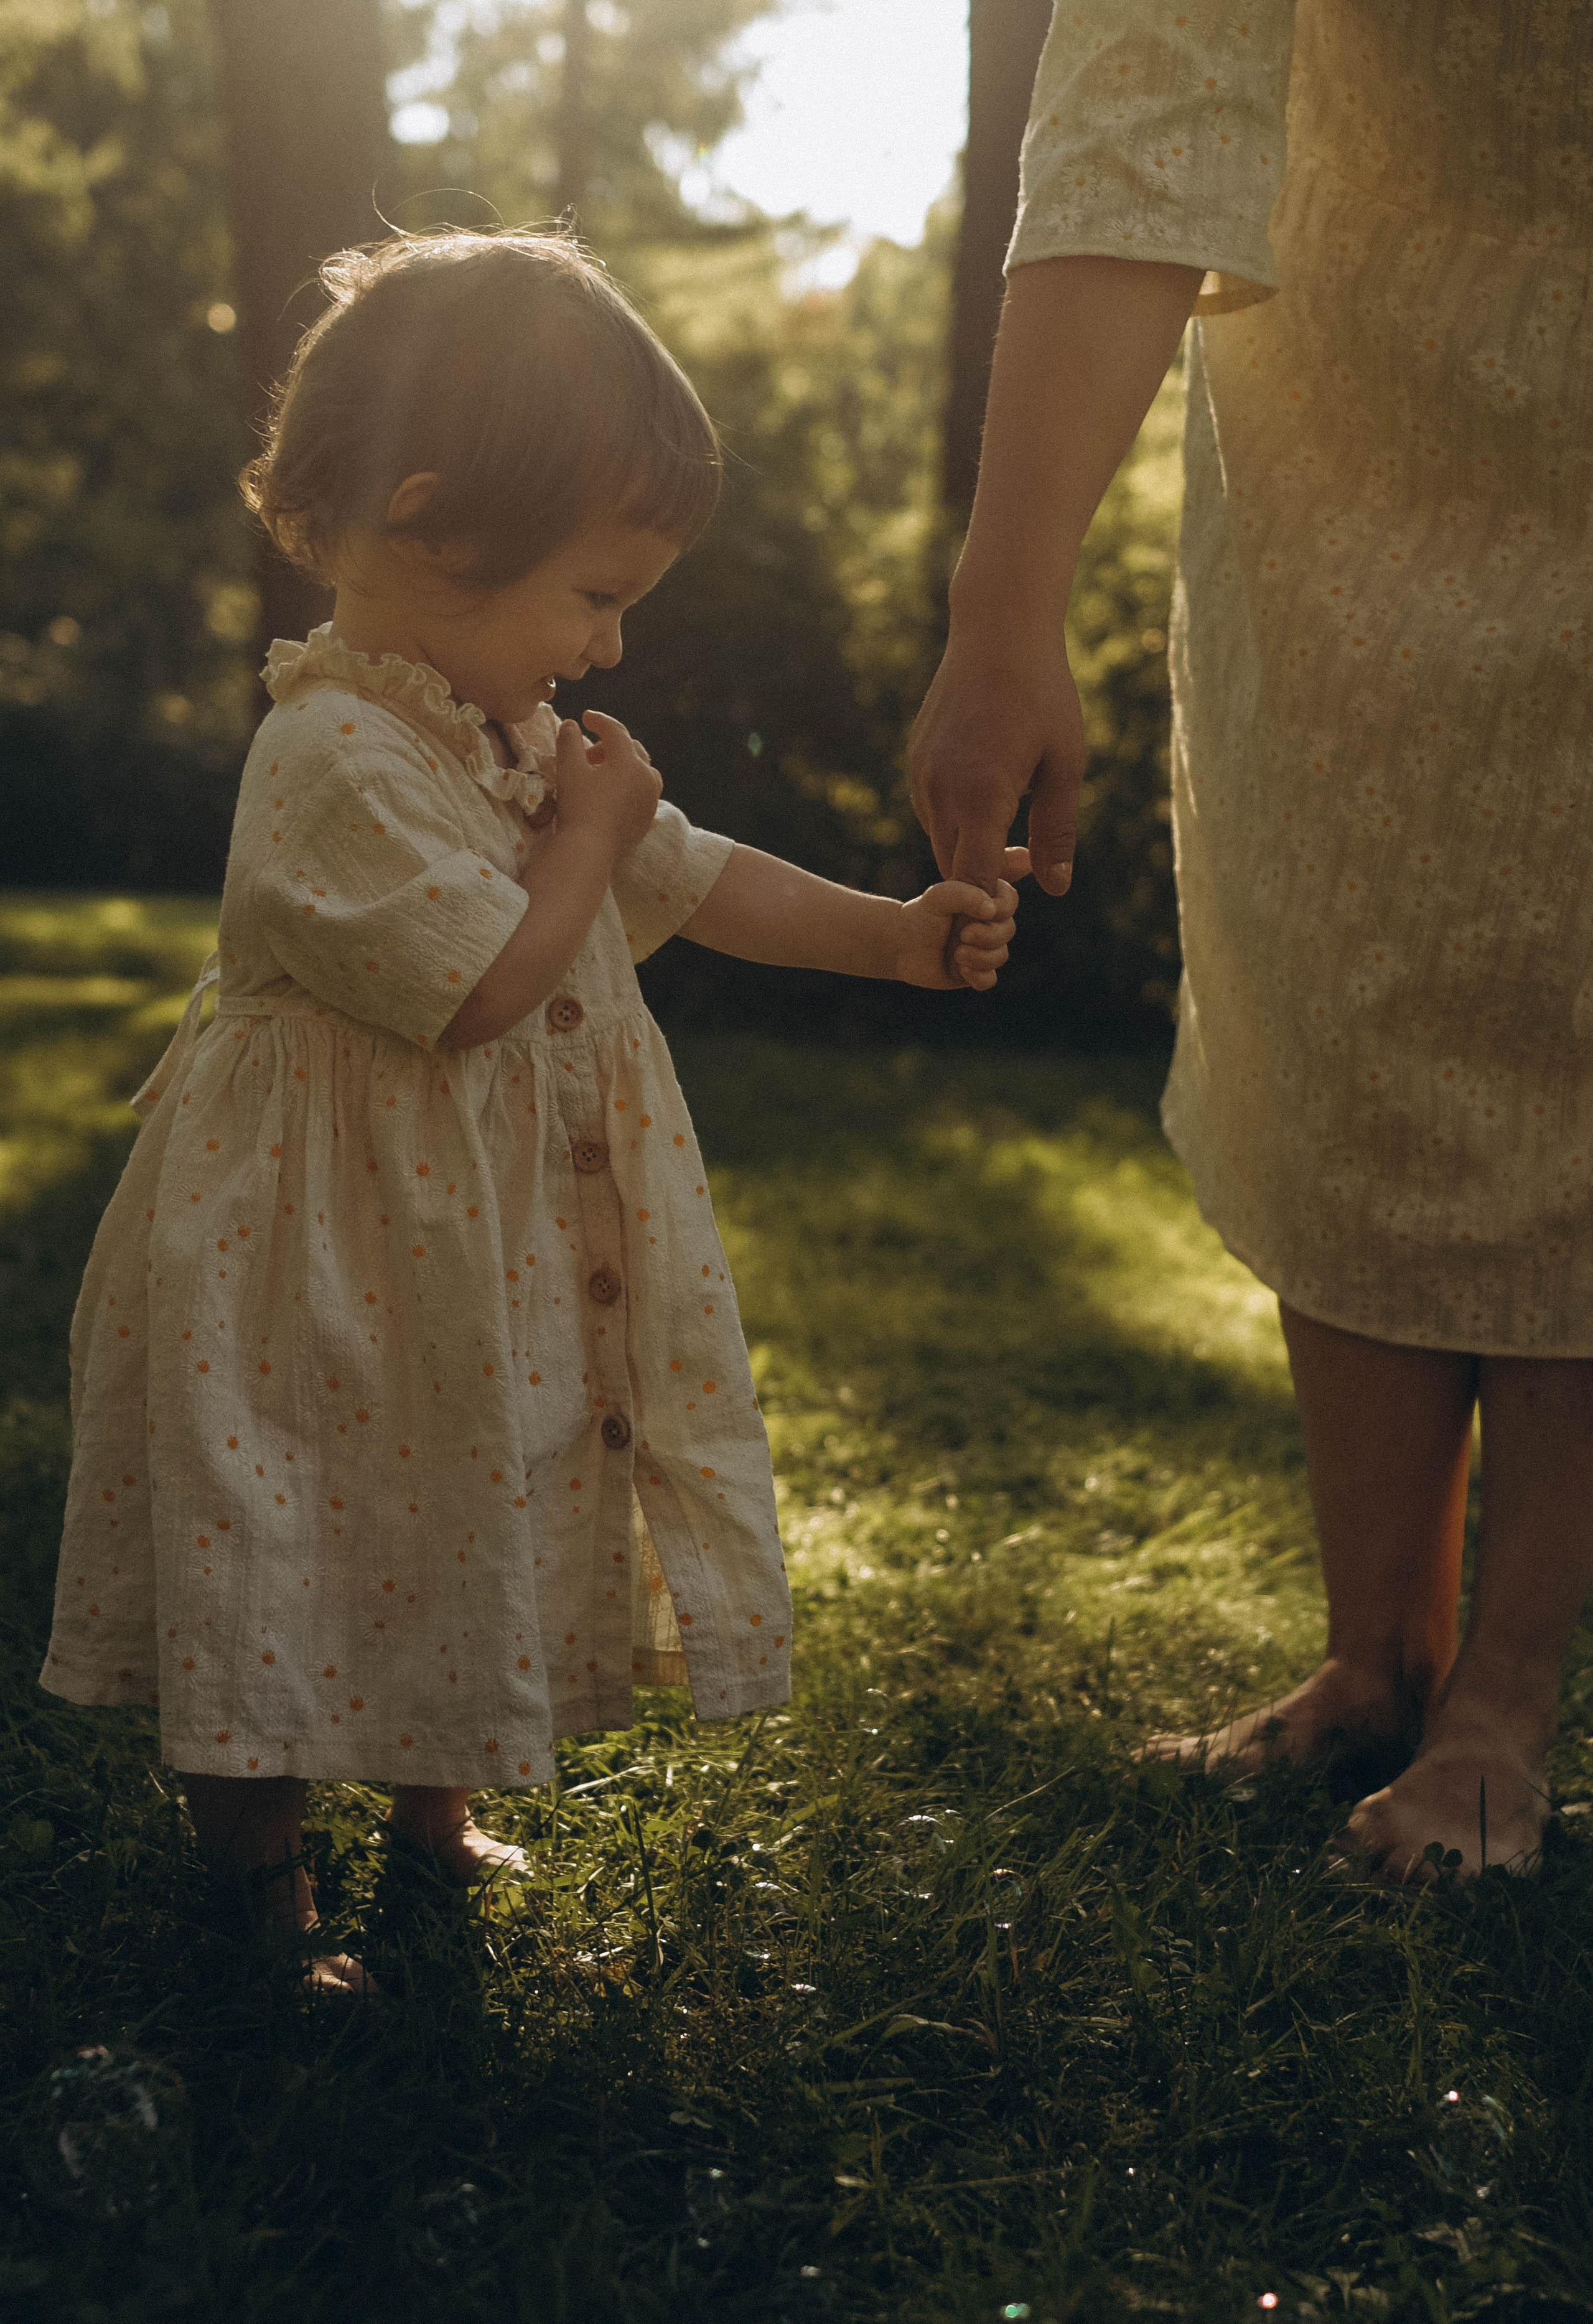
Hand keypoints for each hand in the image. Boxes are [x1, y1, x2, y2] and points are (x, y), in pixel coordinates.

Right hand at [550, 711, 660, 853]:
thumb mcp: (568, 769)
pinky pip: (643, 793)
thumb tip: (571, 724)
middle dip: (609, 746)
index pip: (616, 732)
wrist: (590, 850)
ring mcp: (650, 800)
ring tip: (602, 773)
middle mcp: (647, 778)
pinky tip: (611, 793)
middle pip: (632, 750)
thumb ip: (569, 742)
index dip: (599, 720)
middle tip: (587, 756)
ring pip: (642, 771)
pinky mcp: (647, 819)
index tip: (585, 717)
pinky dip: (629, 785)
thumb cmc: (578, 806)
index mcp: (630, 762)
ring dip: (623, 765)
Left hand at [895, 860, 1025, 991]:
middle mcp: (986, 924)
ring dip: (980, 957)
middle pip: (1009, 931)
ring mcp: (982, 949)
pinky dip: (978, 977)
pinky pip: (990, 980)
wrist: (900, 945)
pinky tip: (959, 970)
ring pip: (1001, 956)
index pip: (1010, 901)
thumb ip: (965, 894)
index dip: (1004, 908)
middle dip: (988, 936)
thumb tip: (991, 911)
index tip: (984, 912)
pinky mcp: (974, 972)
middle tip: (962, 935)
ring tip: (956, 954)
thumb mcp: (938, 896)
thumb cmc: (921, 916)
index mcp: (983, 900)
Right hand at [907, 630, 1085, 896]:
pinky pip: (933, 810)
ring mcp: (922, 775)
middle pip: (953, 870)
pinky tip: (990, 789)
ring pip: (941, 840)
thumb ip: (1056, 832)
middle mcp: (940, 791)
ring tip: (1014, 818)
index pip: (971, 883)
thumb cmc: (1043, 695)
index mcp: (980, 797)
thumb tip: (1055, 890)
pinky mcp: (916, 760)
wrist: (997, 631)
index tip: (1016, 905)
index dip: (989, 907)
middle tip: (1028, 860)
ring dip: (971, 848)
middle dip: (984, 881)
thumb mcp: (1066, 766)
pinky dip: (957, 819)